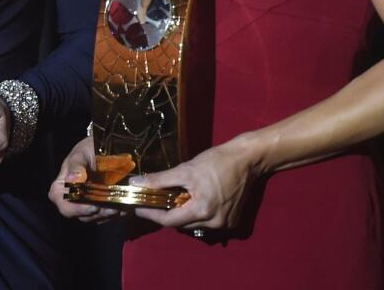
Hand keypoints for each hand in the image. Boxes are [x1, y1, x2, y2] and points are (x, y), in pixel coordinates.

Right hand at [47, 136, 122, 223]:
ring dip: (109, 213)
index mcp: (62, 187)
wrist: (105, 148)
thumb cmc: (89, 148)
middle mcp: (73, 199)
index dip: (76, 209)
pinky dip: (117, 212)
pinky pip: (107, 216)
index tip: (92, 206)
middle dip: (98, 213)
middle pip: (81, 215)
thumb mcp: (82, 153)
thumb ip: (76, 165)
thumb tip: (71, 179)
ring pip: (96, 218)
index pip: (63, 205)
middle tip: (113, 207)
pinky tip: (126, 206)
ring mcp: (87, 205)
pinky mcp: (101, 207)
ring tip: (122, 206)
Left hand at [131, 137, 258, 233]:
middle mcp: (215, 223)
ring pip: (196, 225)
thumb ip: (160, 180)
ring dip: (185, 214)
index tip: (139, 209)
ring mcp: (226, 225)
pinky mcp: (234, 222)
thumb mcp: (186, 169)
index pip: (170, 221)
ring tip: (180, 198)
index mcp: (202, 211)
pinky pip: (210, 223)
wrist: (247, 159)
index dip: (152, 215)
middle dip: (169, 213)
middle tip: (158, 200)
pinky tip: (199, 200)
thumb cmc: (217, 161)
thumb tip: (136, 183)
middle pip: (183, 225)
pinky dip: (200, 215)